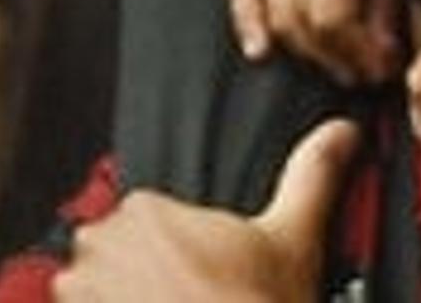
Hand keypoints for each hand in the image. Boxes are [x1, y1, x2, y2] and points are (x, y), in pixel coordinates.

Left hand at [52, 118, 355, 300]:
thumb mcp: (295, 238)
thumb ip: (313, 173)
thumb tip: (340, 134)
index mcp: (144, 212)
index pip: (146, 219)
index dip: (176, 250)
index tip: (196, 274)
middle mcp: (99, 250)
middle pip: (114, 257)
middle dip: (142, 279)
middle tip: (184, 302)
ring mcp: (80, 298)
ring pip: (94, 296)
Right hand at [228, 0, 409, 85]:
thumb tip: (386, 53)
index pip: (332, 21)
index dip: (358, 54)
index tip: (386, 68)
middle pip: (302, 25)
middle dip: (337, 59)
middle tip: (369, 76)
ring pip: (275, 16)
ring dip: (305, 51)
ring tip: (340, 67)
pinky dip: (247, 22)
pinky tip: (259, 52)